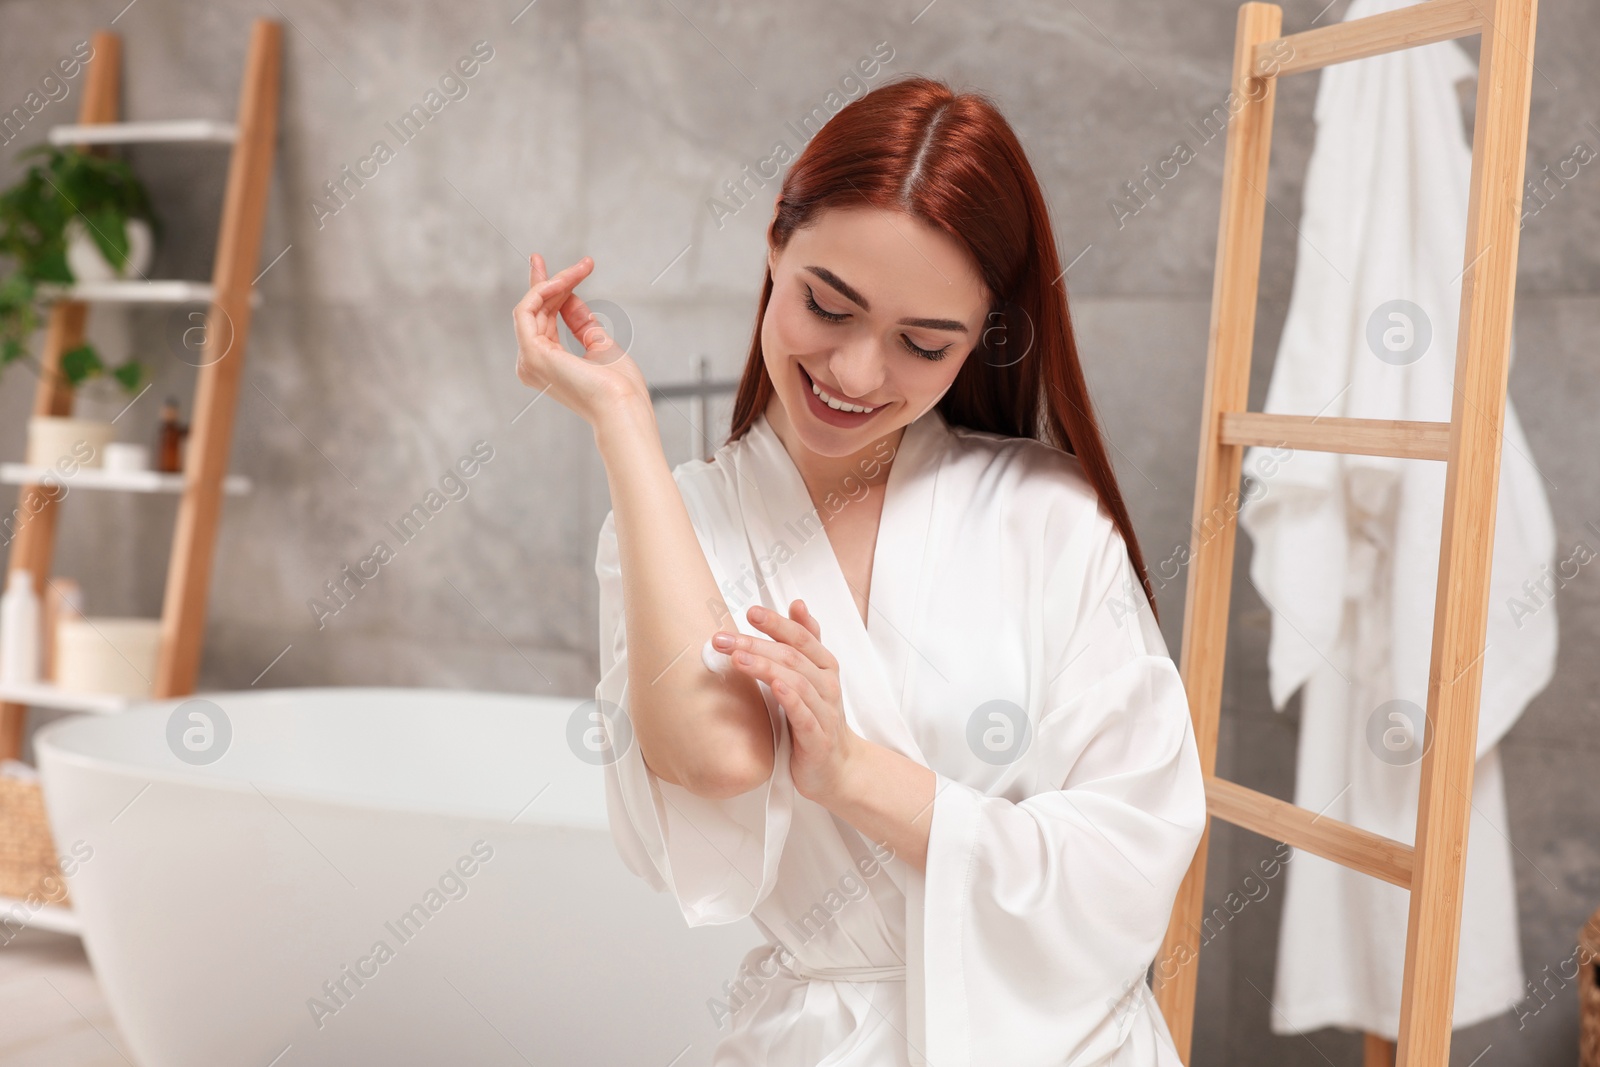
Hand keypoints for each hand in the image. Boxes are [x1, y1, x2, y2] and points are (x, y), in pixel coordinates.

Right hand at [513, 253, 649, 425]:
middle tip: (580, 261)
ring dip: (557, 282)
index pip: (543, 320)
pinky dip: (543, 290)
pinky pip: (527, 309)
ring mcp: (529, 360)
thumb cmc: (619, 387)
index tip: (568, 271)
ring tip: (582, 268)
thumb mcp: (600, 346)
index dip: (551, 292)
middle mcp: (532, 364)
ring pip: (532, 305)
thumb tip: (571, 298)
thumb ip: (582, 324)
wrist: (623, 406)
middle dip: (553, 280)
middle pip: (536, 310)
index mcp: (548, 365)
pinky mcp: (532, 352)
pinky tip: (563, 280)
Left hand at [712, 599, 861, 803]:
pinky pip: (804, 715)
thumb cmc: (819, 719)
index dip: (776, 623)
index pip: (801, 636)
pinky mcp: (817, 738)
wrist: (838, 768)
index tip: (750, 611)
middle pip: (792, 656)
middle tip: (723, 639)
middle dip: (755, 643)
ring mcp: (824, 711)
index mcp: (824, 666)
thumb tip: (797, 604)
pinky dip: (790, 698)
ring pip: (796, 681)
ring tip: (738, 658)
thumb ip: (805, 642)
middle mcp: (827, 684)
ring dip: (766, 667)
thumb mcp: (814, 676)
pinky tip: (775, 687)